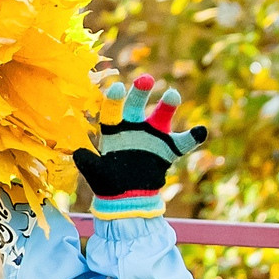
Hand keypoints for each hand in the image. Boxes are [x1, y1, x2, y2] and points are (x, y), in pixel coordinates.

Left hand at [72, 75, 207, 209]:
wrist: (128, 198)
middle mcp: (133, 128)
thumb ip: (88, 162)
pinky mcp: (167, 149)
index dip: (114, 100)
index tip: (118, 88)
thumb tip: (77, 152)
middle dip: (140, 93)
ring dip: (167, 105)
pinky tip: (200, 131)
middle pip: (136, 106)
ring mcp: (152, 136)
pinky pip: (182, 141)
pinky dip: (193, 136)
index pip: (112, 112)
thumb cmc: (108, 183)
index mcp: (113, 130)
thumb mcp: (96, 173)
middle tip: (145, 80)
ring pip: (161, 116)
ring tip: (172, 95)